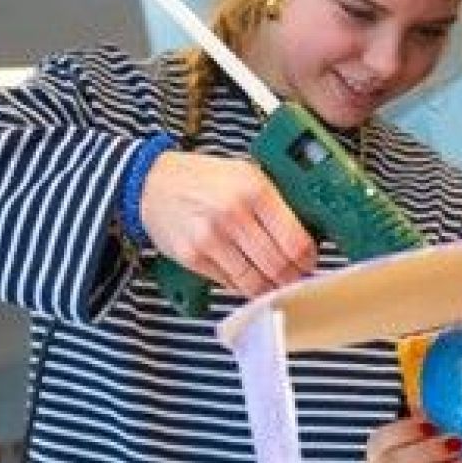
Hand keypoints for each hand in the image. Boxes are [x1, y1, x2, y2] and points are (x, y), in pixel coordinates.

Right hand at [138, 150, 317, 298]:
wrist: (152, 183)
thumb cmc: (202, 178)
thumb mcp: (245, 174)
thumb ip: (274, 202)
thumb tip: (305, 235)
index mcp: (253, 189)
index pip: (295, 240)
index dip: (308, 259)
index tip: (309, 262)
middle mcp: (233, 214)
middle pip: (278, 266)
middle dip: (292, 277)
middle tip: (297, 278)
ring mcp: (211, 239)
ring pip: (255, 281)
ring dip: (270, 288)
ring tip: (276, 284)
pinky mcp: (194, 258)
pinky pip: (231, 284)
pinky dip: (245, 286)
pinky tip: (250, 279)